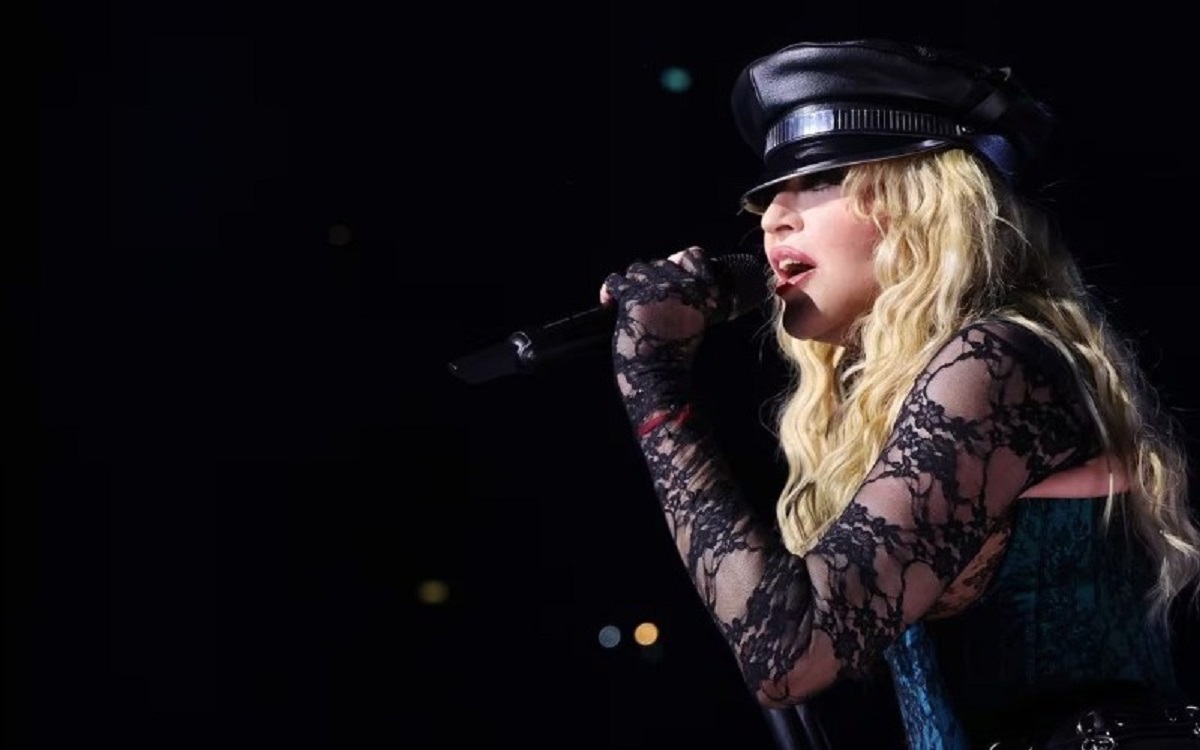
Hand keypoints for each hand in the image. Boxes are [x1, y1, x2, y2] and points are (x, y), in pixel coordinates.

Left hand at [600, 246, 730, 394]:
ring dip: (633, 282)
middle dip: (653, 278)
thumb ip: (691, 300)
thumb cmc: (678, 357)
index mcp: (701, 293)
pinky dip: (609, 291)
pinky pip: (615, 280)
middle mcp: (680, 286)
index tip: (674, 274)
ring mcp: (656, 290)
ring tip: (630, 299)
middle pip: (662, 264)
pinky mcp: (632, 299)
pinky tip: (608, 303)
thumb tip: (676, 281)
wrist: (661, 378)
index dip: (682, 261)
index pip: (694, 255)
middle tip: (647, 299)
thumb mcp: (697, 324)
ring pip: (638, 268)